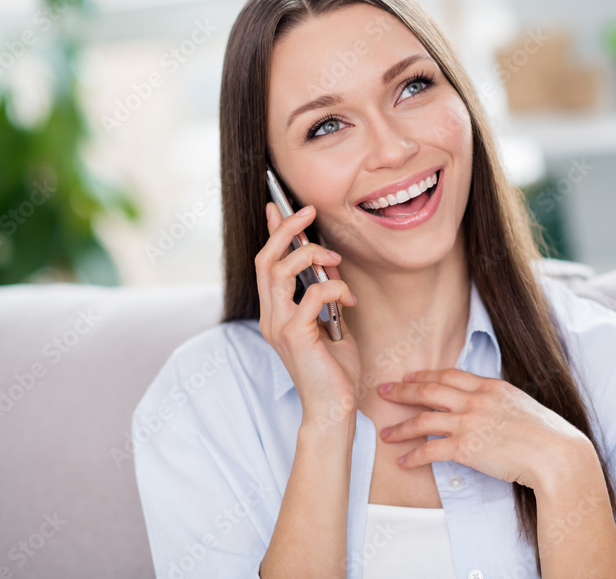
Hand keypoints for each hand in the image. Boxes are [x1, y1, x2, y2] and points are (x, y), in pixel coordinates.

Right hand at [256, 202, 361, 428]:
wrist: (333, 409)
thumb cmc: (334, 371)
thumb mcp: (331, 325)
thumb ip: (325, 298)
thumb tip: (329, 267)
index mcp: (275, 313)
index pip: (266, 264)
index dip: (271, 233)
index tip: (278, 207)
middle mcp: (271, 317)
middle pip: (266, 260)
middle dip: (286, 230)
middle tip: (308, 211)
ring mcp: (279, 326)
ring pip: (279, 271)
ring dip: (310, 255)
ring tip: (335, 258)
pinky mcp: (296, 337)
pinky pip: (312, 296)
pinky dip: (334, 288)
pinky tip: (350, 300)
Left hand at [376, 368, 596, 490]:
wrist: (556, 454)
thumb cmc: (546, 435)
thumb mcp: (521, 406)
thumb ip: (498, 403)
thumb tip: (486, 408)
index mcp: (490, 387)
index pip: (450, 375)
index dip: (426, 375)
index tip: (411, 376)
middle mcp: (476, 401)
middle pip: (430, 390)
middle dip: (403, 390)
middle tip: (384, 391)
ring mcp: (469, 423)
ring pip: (424, 420)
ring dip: (401, 427)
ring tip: (386, 433)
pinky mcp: (466, 448)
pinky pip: (431, 450)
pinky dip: (414, 456)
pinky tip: (404, 461)